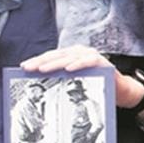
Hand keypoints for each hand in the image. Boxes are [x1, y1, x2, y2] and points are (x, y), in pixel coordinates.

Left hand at [19, 46, 143, 108]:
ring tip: (43, 69)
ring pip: (69, 57)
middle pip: (57, 55)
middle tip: (29, 68)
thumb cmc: (95, 85)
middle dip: (41, 62)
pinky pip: (88, 61)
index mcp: (71, 55)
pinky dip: (78, 64)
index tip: (24, 67)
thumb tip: (38, 82)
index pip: (51, 56)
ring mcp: (90, 54)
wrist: (119, 90)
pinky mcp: (101, 60)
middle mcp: (79, 52)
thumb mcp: (74, 82)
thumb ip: (60, 78)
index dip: (37, 60)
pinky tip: (68, 69)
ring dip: (55, 63)